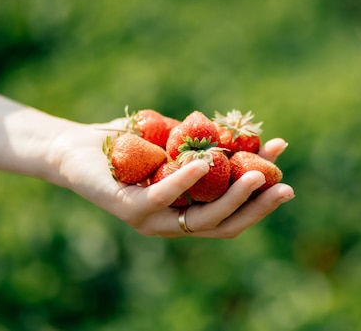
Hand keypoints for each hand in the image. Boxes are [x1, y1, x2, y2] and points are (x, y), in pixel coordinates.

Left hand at [53, 118, 294, 237]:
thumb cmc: (131, 146)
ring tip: (257, 176)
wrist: (75, 148)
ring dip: (232, 198)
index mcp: (186, 212)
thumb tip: (250, 137)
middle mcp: (173, 223)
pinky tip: (205, 164)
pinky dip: (186, 181)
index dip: (260, 198)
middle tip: (285, 188)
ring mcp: (152, 219)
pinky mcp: (130, 207)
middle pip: (224, 224)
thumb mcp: (177, 145)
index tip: (284, 174)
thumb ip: (208, 148)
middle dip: (258, 207)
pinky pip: (163, 197)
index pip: (232, 213)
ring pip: (200, 218)